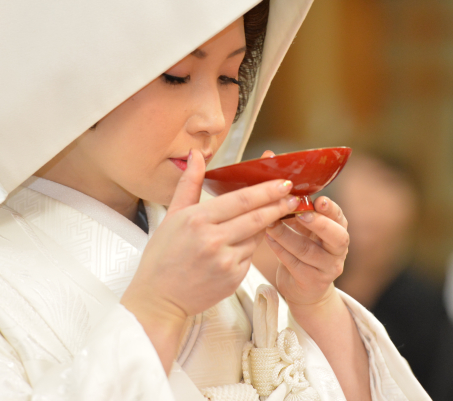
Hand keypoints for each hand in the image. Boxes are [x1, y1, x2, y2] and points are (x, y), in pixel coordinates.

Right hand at [121, 149, 299, 366]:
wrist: (158, 298)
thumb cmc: (162, 255)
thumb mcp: (172, 215)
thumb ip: (189, 183)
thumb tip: (196, 154)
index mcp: (197, 219)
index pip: (241, 200)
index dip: (266, 191)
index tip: (283, 183)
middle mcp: (213, 239)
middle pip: (256, 217)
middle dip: (279, 205)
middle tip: (294, 196)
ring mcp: (225, 261)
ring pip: (255, 237)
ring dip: (265, 226)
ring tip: (273, 215)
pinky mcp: (233, 278)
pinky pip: (250, 256)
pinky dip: (250, 247)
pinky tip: (243, 243)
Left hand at [264, 195, 348, 306]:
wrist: (304, 288)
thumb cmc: (304, 250)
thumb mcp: (307, 231)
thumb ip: (301, 214)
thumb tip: (282, 191)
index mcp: (338, 231)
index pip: (339, 218)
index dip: (331, 209)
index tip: (318, 200)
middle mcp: (338, 250)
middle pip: (336, 237)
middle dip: (319, 223)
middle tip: (301, 213)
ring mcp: (327, 268)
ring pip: (308, 251)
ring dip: (287, 235)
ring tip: (271, 224)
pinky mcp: (312, 282)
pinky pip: (294, 264)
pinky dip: (279, 250)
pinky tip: (268, 239)